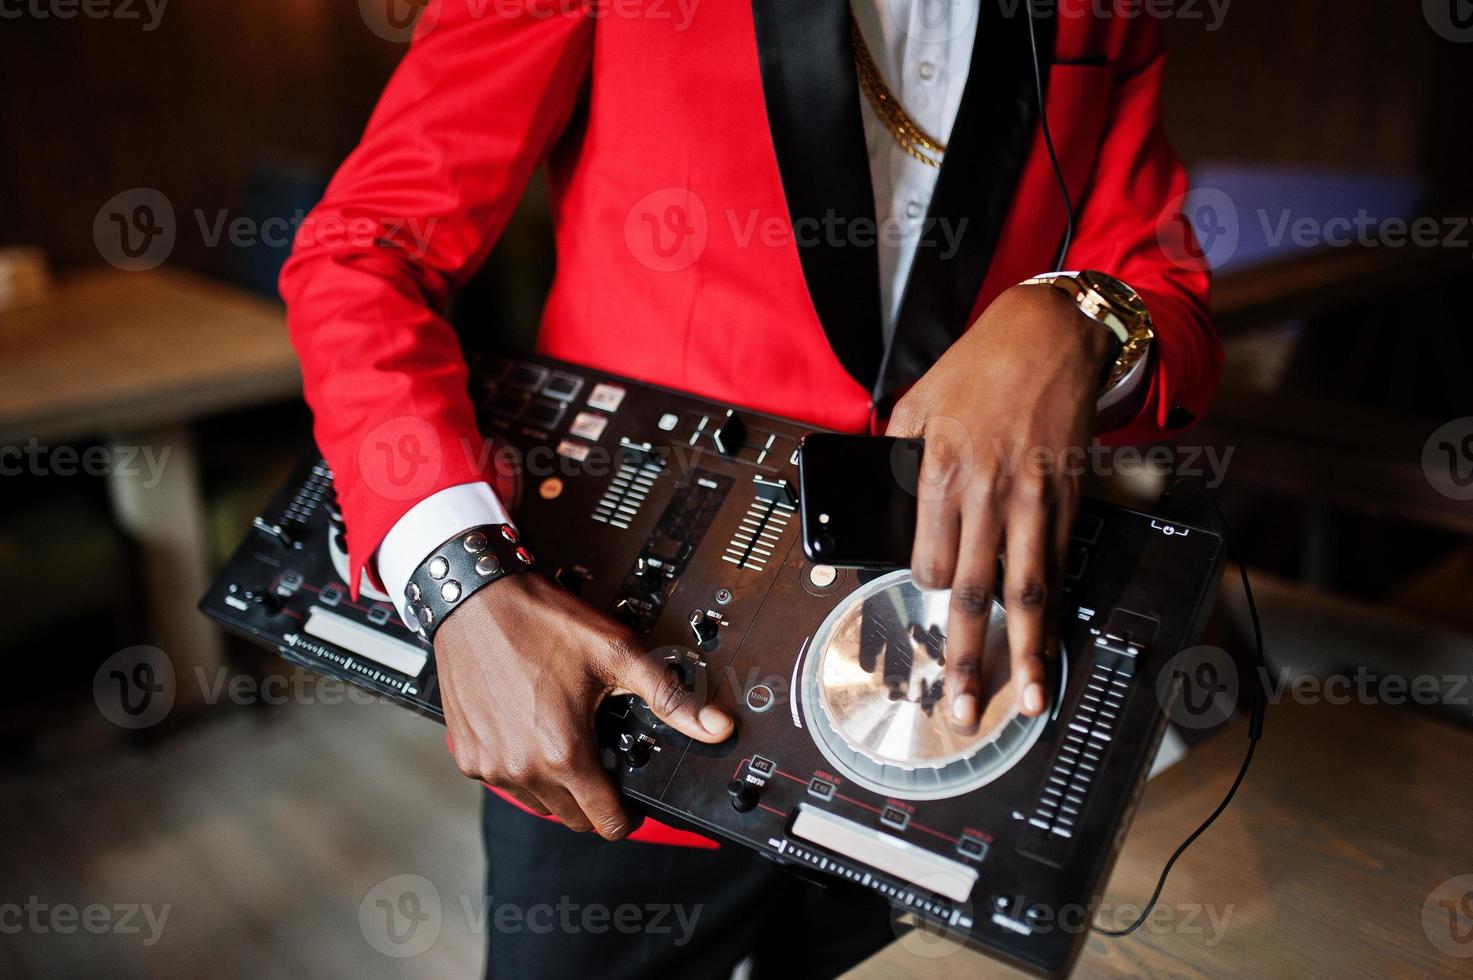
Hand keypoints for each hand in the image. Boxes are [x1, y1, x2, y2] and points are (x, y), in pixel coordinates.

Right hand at [434, 573, 734, 838]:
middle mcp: (524, 768)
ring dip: (556, 786)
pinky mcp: (467, 755)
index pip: (606, 823)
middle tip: (600, 756)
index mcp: (565, 753)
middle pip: (573, 819)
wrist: (477, 599)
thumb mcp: (618, 654)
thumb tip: (716, 726)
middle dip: (593, 799)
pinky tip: (529, 731)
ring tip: (565, 739)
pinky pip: (503, 781)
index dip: (627, 816)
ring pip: (537, 804)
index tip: (630, 801)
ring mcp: (491, 765)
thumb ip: (670, 697)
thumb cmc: (541, 622)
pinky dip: (520, 767)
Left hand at [886, 284, 1113, 726]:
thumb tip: (883, 501)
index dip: (927, 586)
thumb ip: (898, 459)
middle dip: (966, 658)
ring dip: (1025, 654)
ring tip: (1025, 701)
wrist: (1050, 336)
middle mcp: (985, 493)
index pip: (927, 561)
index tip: (932, 593)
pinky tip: (1052, 644)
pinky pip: (1058, 565)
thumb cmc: (979, 368)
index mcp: (938, 471)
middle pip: (972, 592)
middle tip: (964, 709)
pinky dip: (1055, 611)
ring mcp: (1031, 500)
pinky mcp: (1065, 499)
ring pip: (1025, 592)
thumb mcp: (916, 404)